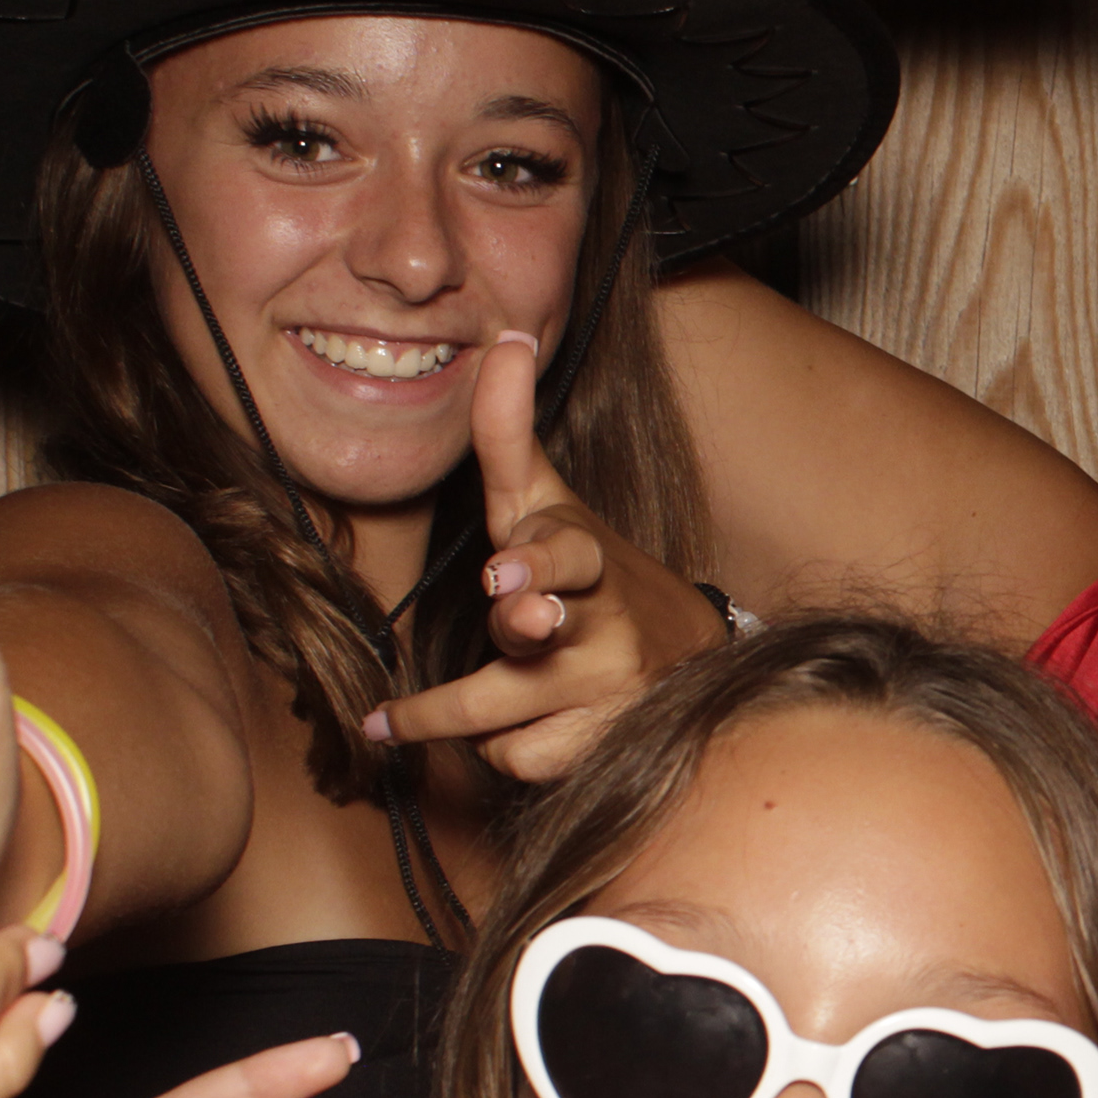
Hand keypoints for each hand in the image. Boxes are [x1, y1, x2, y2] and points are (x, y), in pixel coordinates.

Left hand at [366, 339, 719, 780]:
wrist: (684, 652)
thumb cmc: (587, 572)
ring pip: (506, 718)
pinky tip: (507, 730)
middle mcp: (603, 625)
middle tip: (518, 616)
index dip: (537, 562)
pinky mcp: (607, 745)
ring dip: (461, 714)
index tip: (506, 571)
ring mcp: (610, 691)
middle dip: (521, 629)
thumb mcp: (548, 503)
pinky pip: (520, 760)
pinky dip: (501, 750)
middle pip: (541, 640)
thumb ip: (507, 433)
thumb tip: (505, 337)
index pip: (565, 551)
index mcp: (584, 557)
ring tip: (414, 715)